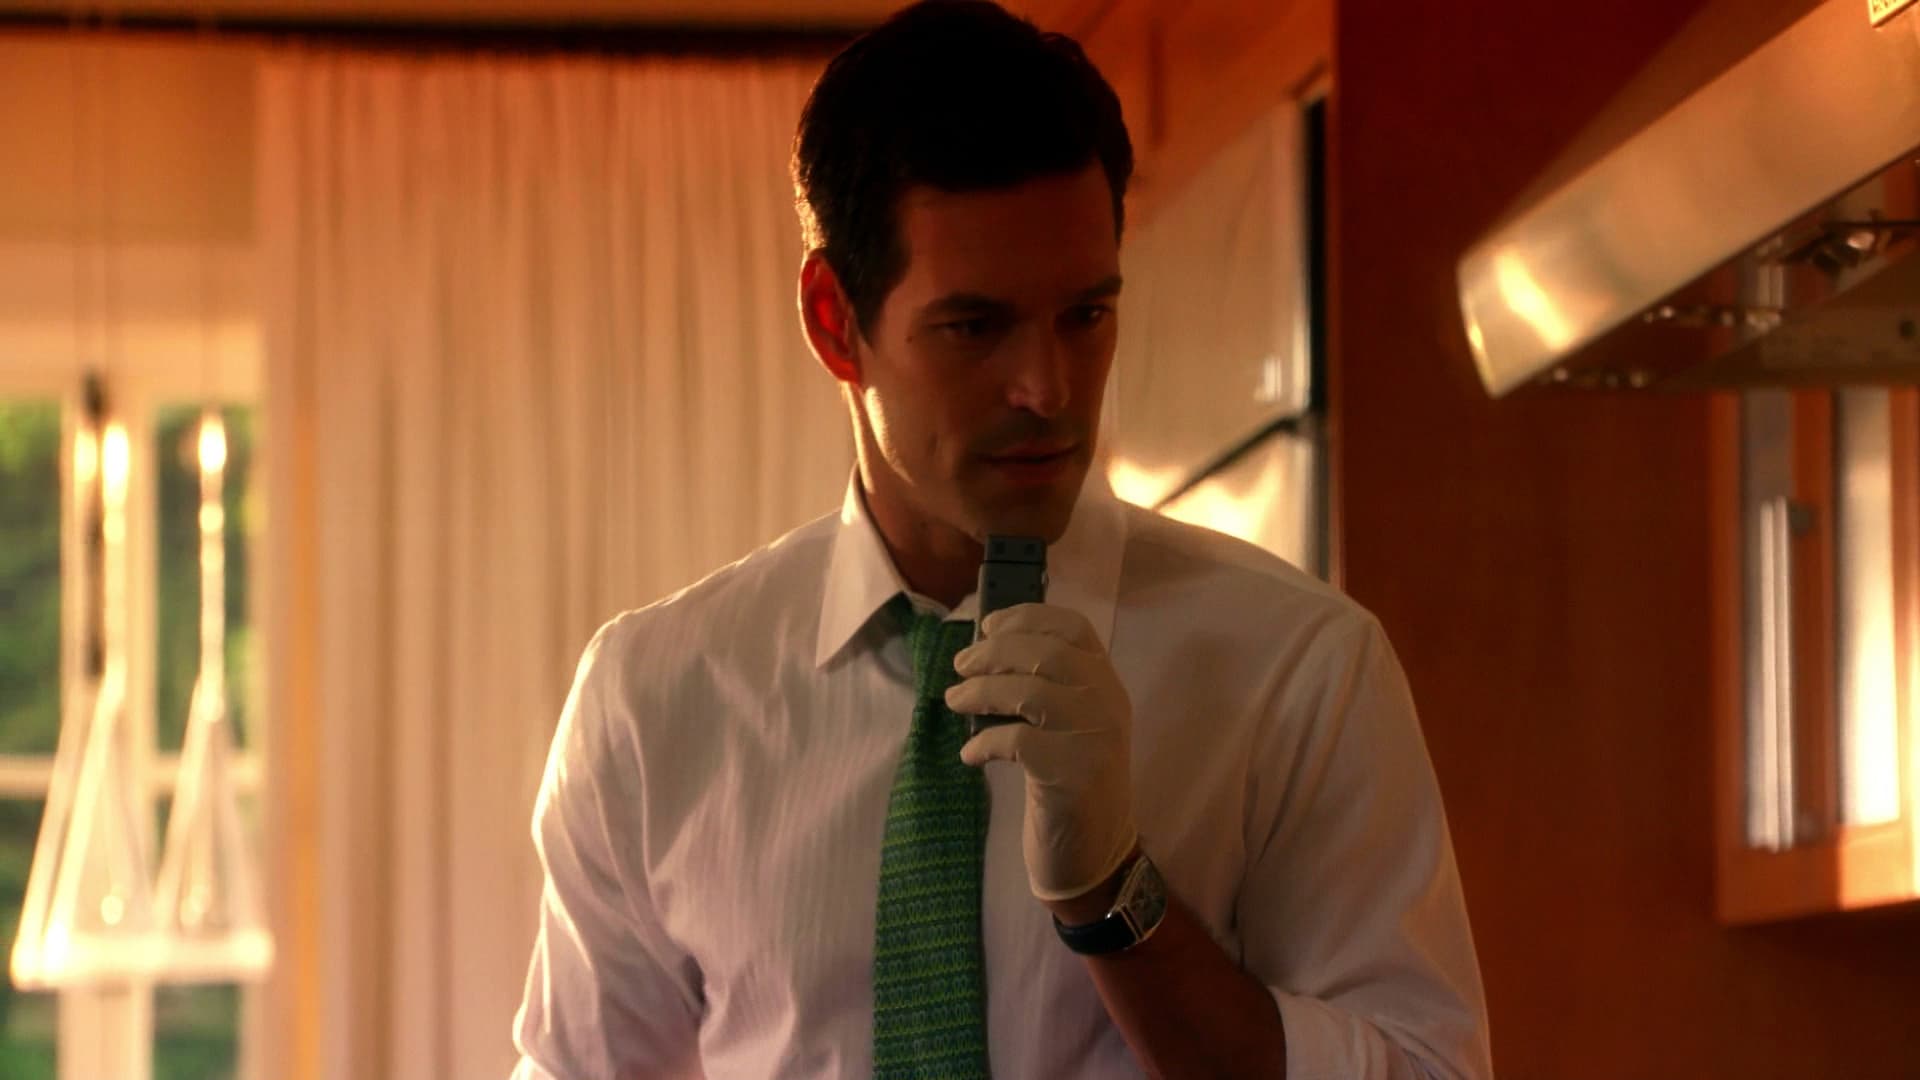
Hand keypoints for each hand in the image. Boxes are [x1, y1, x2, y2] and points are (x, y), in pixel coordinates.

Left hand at [946, 602, 1137, 902]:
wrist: (1096, 853)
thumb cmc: (1071, 782)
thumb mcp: (1069, 725)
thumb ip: (1046, 687)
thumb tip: (983, 652)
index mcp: (1108, 683)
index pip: (1074, 629)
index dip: (1027, 618)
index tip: (988, 625)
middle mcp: (1108, 703)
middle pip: (1047, 654)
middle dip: (994, 652)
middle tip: (959, 665)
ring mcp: (1094, 737)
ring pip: (1030, 692)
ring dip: (981, 692)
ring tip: (953, 700)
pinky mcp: (1073, 773)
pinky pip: (1016, 742)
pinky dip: (984, 743)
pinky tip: (970, 755)